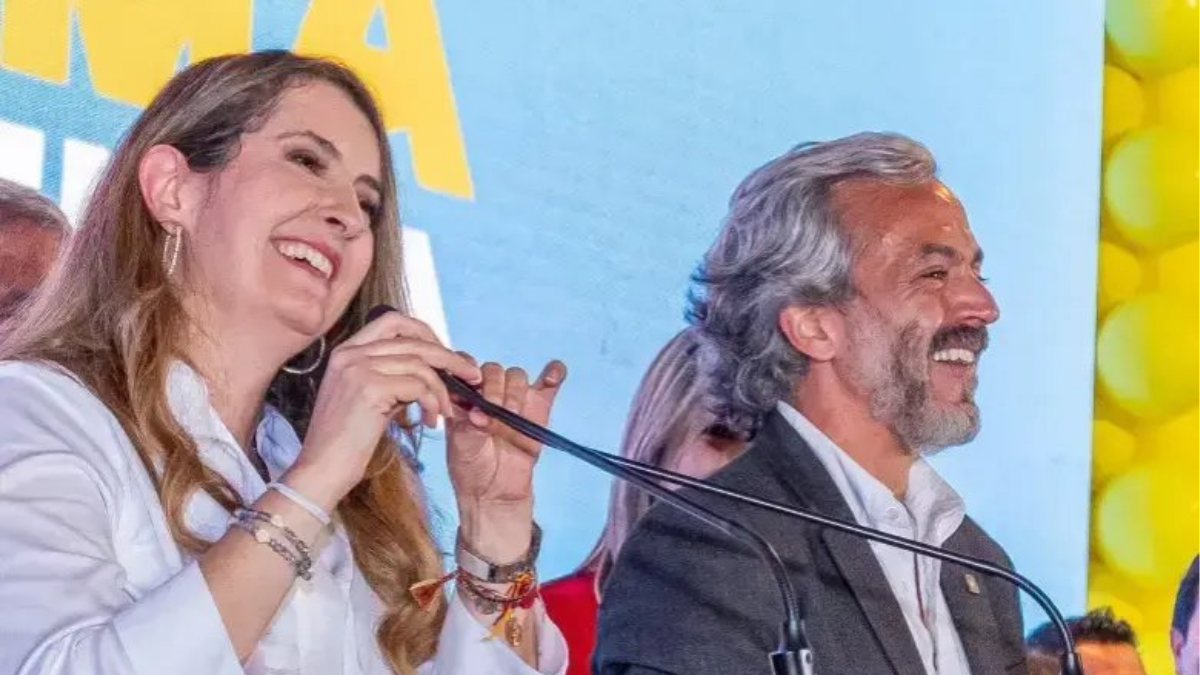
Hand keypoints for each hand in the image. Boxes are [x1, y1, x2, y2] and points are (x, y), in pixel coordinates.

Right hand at [285, 311, 480, 510]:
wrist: (321, 469)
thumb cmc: (346, 440)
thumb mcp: (367, 397)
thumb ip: (392, 375)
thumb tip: (433, 368)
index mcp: (346, 351)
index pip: (393, 320)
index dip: (425, 333)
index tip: (444, 355)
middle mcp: (349, 353)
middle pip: (413, 340)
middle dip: (449, 358)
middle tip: (470, 376)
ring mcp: (357, 368)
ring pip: (421, 364)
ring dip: (442, 389)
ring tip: (445, 412)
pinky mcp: (369, 388)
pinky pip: (418, 386)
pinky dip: (433, 403)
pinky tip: (429, 422)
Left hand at [447, 360, 565, 560]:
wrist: (494, 494)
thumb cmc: (471, 469)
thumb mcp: (462, 445)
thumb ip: (470, 424)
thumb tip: (481, 410)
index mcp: (464, 397)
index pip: (464, 366)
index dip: (467, 370)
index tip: (471, 387)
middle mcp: (489, 393)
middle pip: (494, 370)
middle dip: (492, 388)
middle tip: (491, 412)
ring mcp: (516, 400)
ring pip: (517, 376)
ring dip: (514, 391)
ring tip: (510, 414)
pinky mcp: (538, 408)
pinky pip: (549, 382)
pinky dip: (553, 373)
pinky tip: (551, 376)